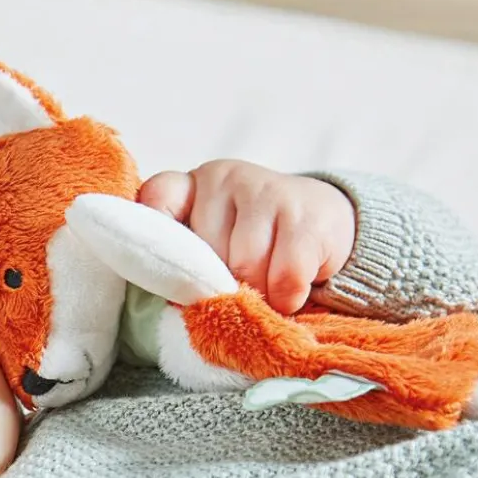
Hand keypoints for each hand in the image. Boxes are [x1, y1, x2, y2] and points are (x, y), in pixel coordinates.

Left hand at [138, 160, 356, 314]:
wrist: (321, 223)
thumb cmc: (250, 247)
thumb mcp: (211, 247)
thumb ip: (186, 261)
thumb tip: (180, 300)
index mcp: (189, 187)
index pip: (157, 197)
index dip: (157, 235)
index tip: (166, 266)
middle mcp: (221, 177)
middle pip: (204, 256)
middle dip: (221, 285)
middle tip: (237, 288)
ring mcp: (266, 188)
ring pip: (246, 266)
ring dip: (258, 294)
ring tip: (265, 290)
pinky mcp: (307, 213)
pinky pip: (286, 275)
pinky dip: (288, 297)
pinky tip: (291, 291)